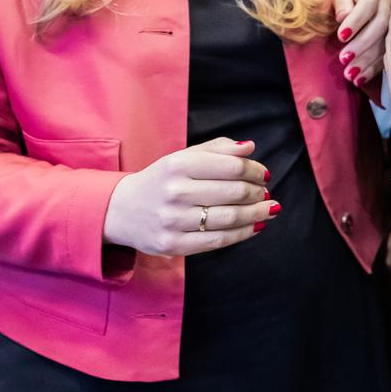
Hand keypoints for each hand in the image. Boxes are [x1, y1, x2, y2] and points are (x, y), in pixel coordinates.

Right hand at [102, 137, 276, 256]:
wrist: (120, 210)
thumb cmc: (160, 181)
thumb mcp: (182, 157)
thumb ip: (217, 149)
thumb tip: (250, 147)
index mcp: (178, 165)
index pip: (231, 167)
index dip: (255, 171)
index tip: (264, 175)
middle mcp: (175, 192)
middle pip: (234, 192)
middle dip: (258, 193)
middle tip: (266, 193)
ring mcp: (173, 220)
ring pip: (229, 218)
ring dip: (256, 213)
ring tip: (269, 209)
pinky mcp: (173, 244)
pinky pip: (218, 240)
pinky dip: (243, 233)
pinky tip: (255, 226)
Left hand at [333, 0, 390, 88]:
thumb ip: (342, 2)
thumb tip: (343, 16)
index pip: (368, 5)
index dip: (356, 21)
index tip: (341, 36)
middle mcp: (389, 4)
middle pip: (380, 25)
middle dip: (362, 43)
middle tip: (344, 58)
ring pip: (386, 40)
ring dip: (368, 59)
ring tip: (350, 73)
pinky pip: (389, 52)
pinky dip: (374, 67)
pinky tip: (361, 79)